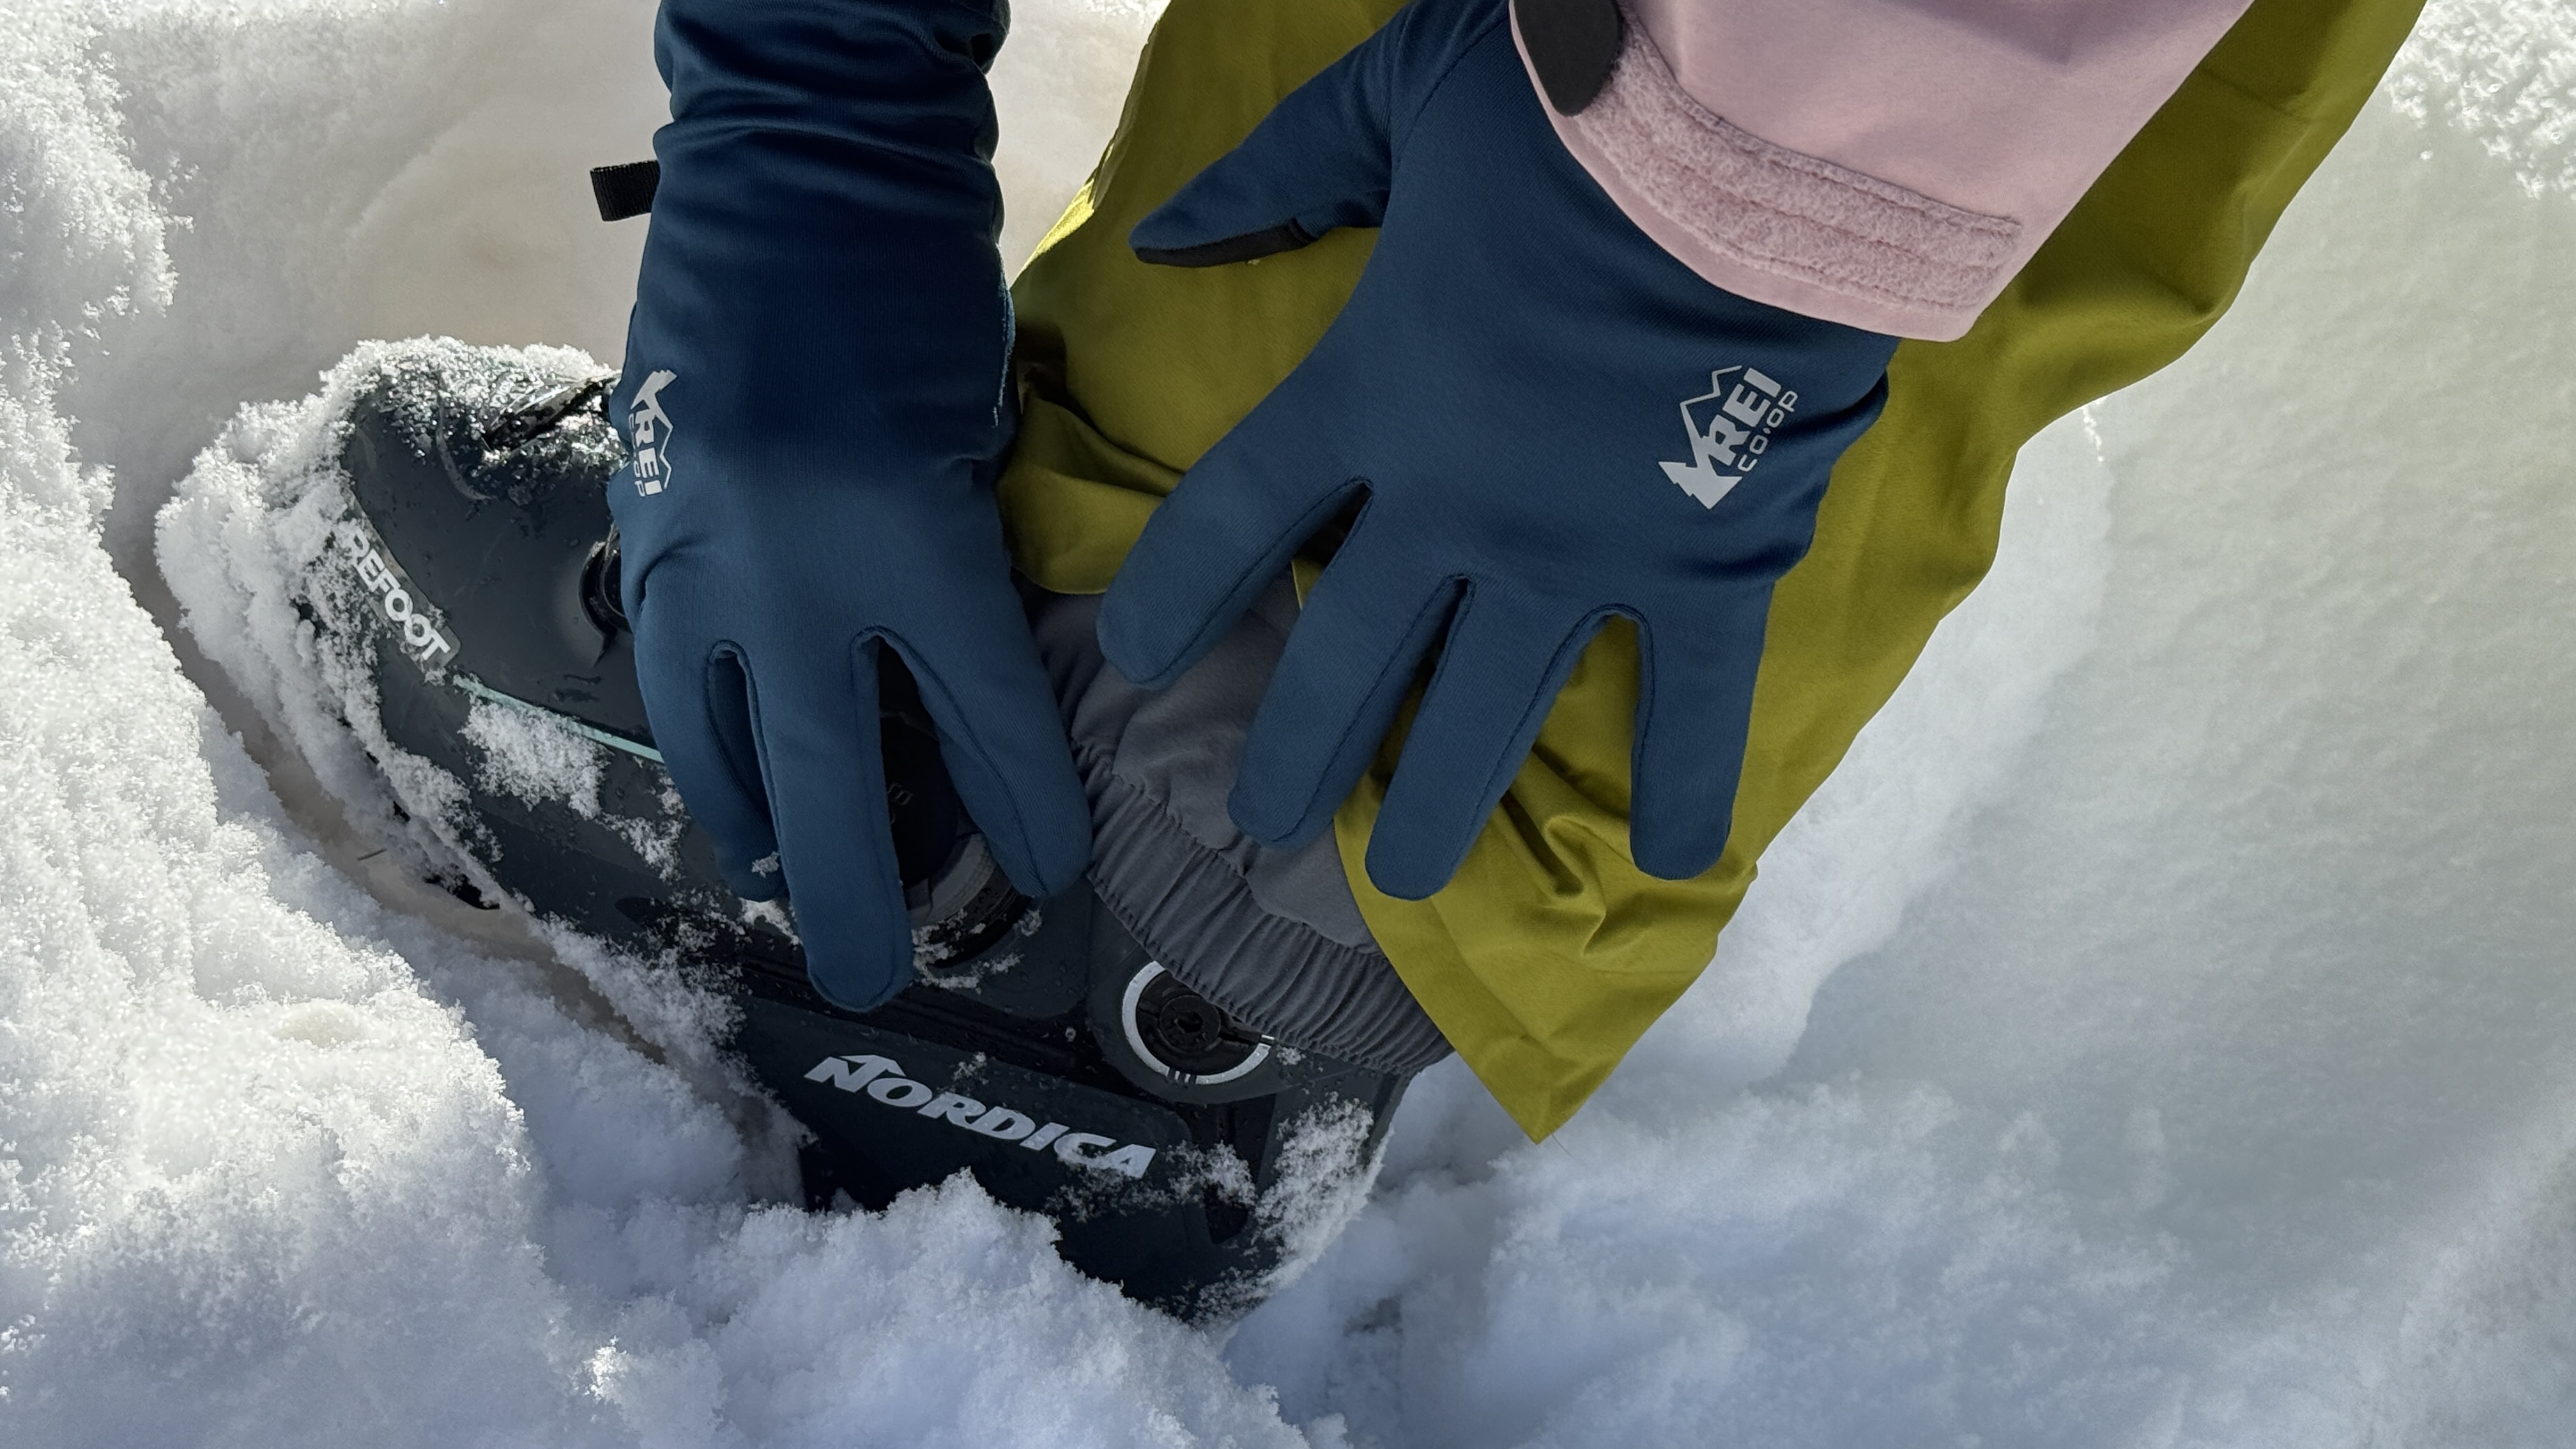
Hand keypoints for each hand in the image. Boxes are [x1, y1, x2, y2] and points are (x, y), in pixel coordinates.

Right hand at [609, 0, 1088, 1008]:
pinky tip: (724, 783)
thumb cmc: (926, 280)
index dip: (1022, 811)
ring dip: (757, 826)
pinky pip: (670, 675)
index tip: (1053, 875)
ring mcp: (700, 556)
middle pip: (829, 774)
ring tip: (785, 885)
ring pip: (719, 740)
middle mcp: (794, 571)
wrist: (797, 159)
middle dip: (858, 891)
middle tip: (879, 977)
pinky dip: (701, 742)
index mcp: (910, 536)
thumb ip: (971, 560)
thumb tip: (970, 674)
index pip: (981, 717)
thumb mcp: (986, 430)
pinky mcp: (645, 530)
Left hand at [1098, 0, 1898, 899]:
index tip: (1136, 664)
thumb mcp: (1393, 103)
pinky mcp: (1709, 566)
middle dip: (1297, 755)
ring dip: (1441, 805)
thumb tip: (1159, 235)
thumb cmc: (1573, 105)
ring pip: (1492, 713)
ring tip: (1402, 875)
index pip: (1231, 518)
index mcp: (1373, 391)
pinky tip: (1670, 860)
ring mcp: (1586, 552)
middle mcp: (1461, 503)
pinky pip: (1691, 701)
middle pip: (1349, 661)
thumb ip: (1276, 176)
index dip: (1171, 599)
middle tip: (1262, 826)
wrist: (1764, 130)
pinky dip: (1687, 783)